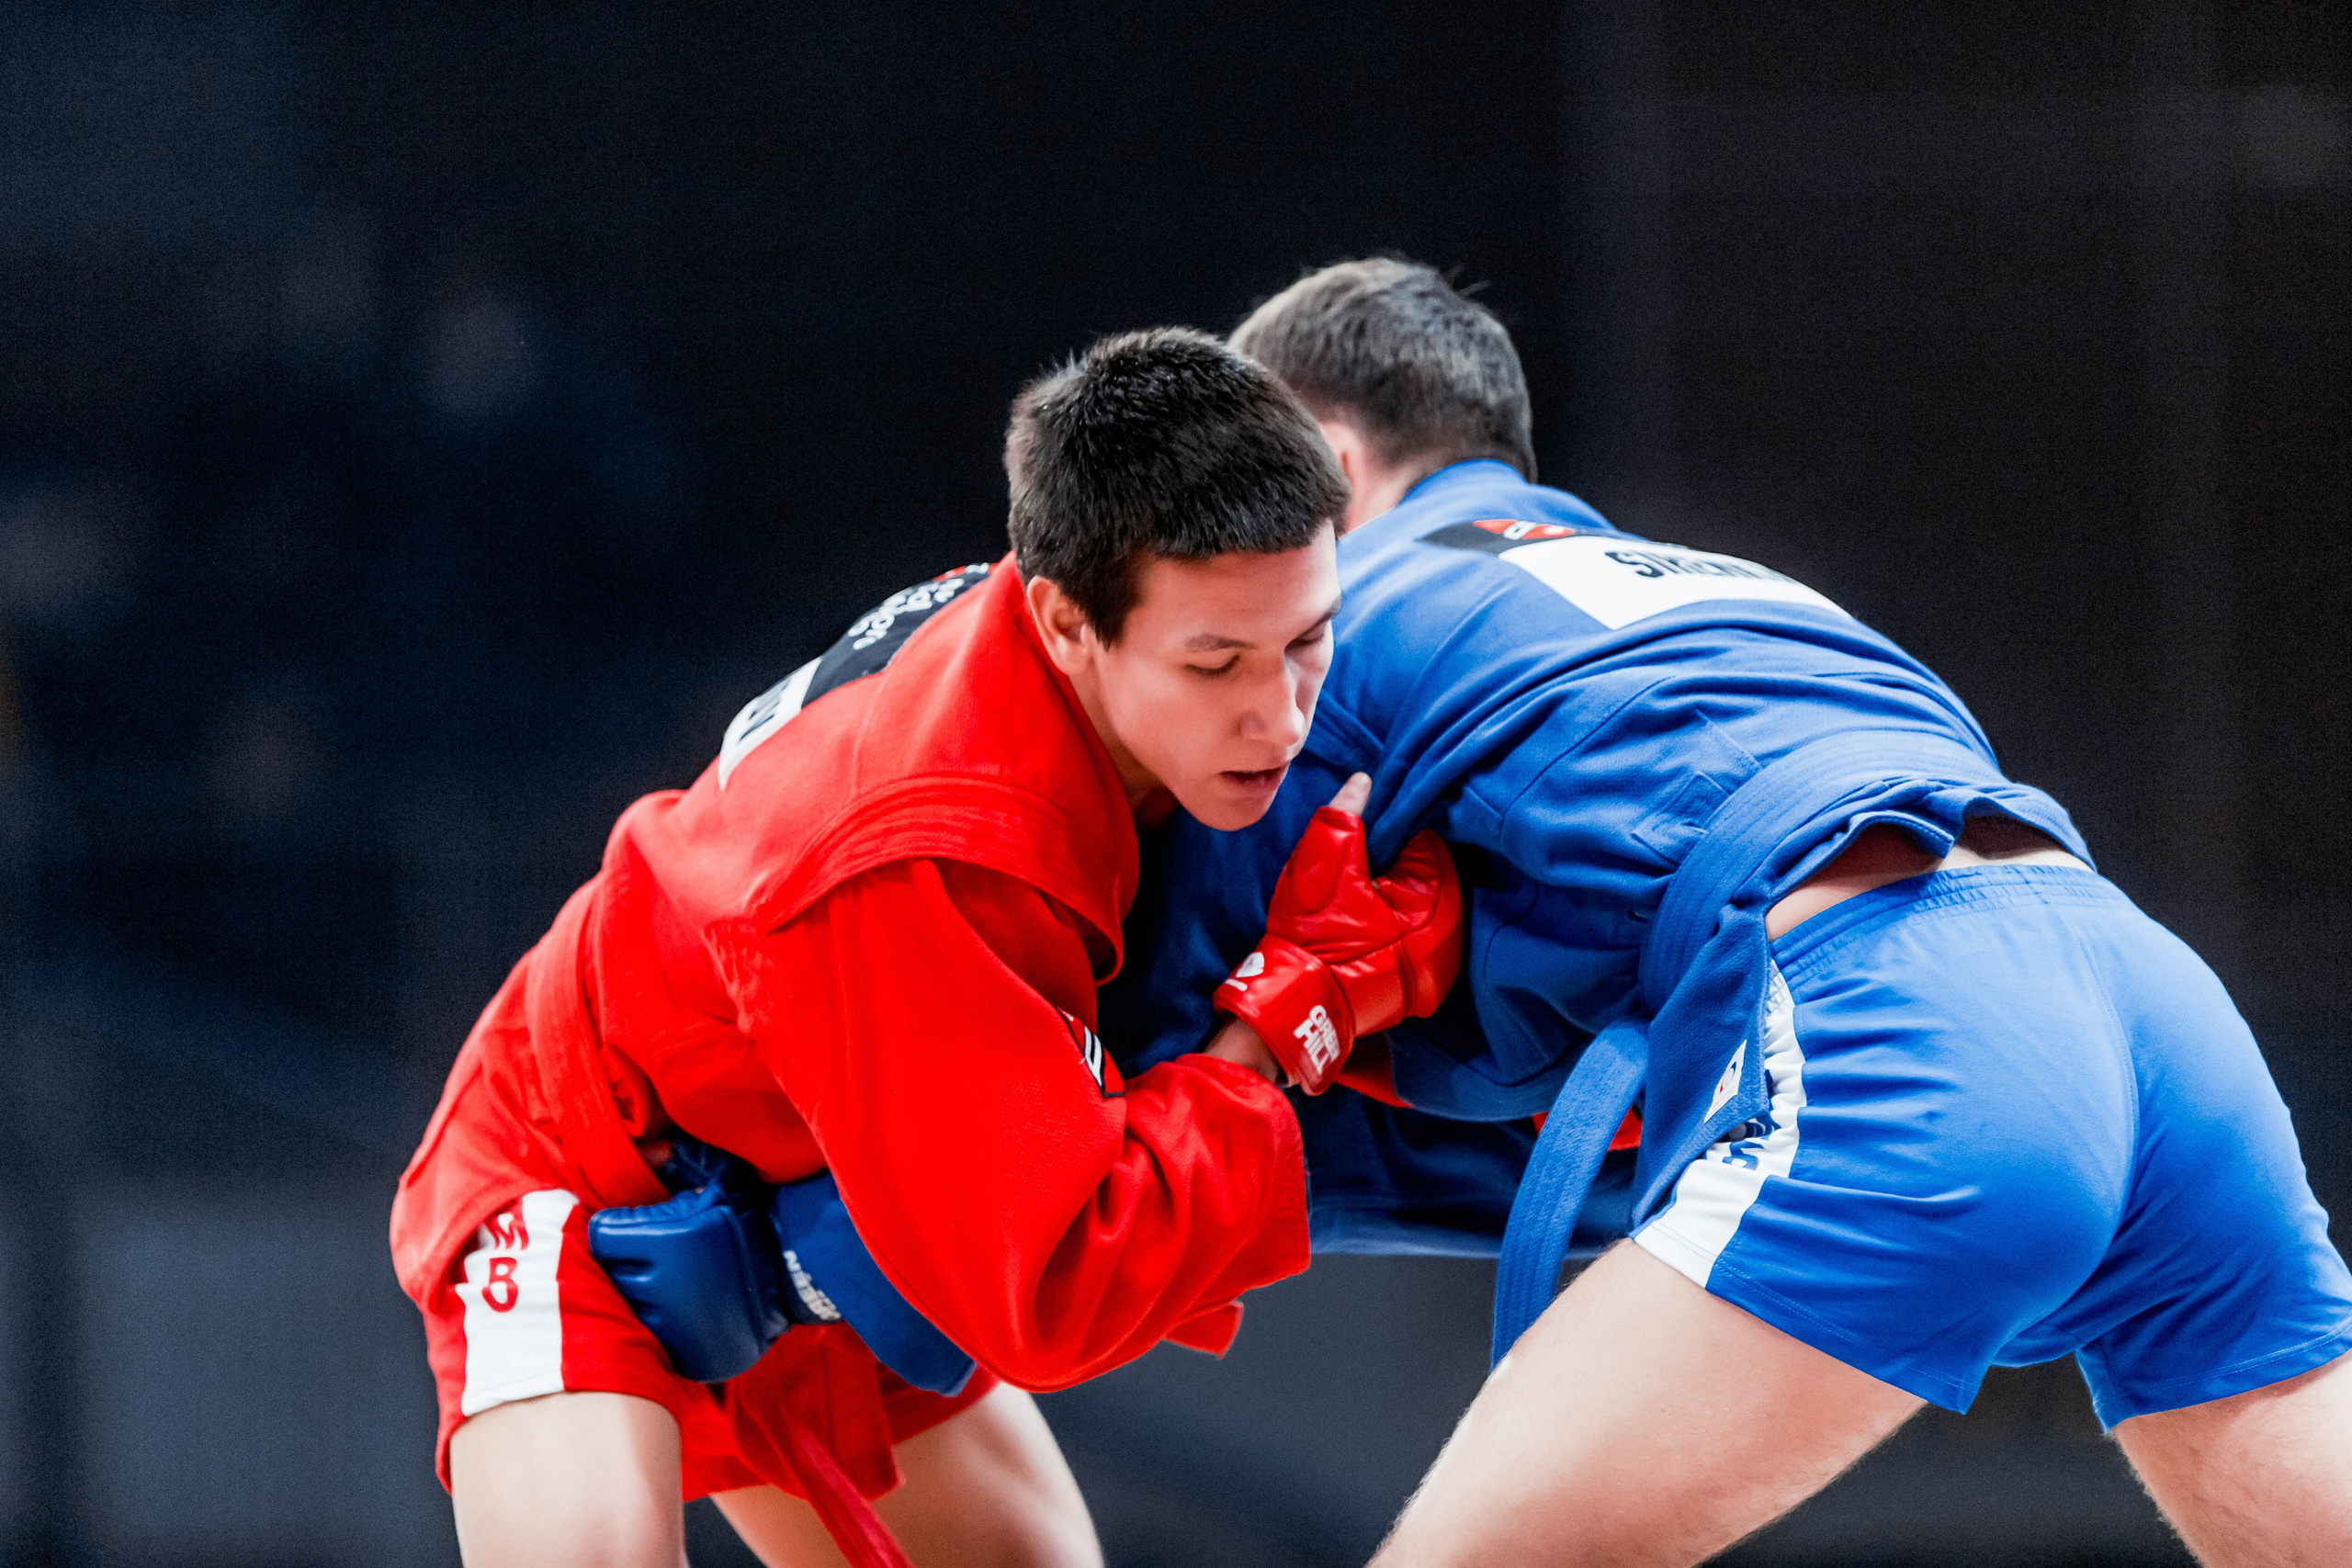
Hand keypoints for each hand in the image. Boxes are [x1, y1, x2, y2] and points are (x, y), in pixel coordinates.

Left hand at [587, 1144, 790, 1383]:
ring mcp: (676, 1329)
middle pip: (610, 1274)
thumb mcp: (719, 1176)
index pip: (601, 1236)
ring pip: (629, 1310)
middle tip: (650, 1253)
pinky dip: (662, 1325)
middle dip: (626, 1260)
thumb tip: (643, 1150)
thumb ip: (676, 1158)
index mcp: (667, 1242)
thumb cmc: (754, 1216)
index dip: (615, 1227)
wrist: (801, 1270)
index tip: (631, 1226)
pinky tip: (683, 1309)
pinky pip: (655, 1341)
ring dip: (641, 1295)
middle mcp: (665, 1289)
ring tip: (668, 1282)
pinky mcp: (689, 1356)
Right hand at [1214, 773, 1463, 1093]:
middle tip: (1362, 871)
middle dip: (1402, 867)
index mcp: (1433, 901)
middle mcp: (1450, 936)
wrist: (1298, 1005)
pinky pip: (1424, 938)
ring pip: (1430, 908)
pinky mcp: (1426, 985)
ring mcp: (1441, 966)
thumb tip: (1365, 781)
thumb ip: (1346, 814)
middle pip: (1434, 877)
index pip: (1429, 843)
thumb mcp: (1322, 861)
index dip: (1395, 835)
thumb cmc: (1311, 932)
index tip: (1367, 842)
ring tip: (1364, 899)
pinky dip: (1405, 927)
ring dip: (1404, 897)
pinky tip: (1372, 928)